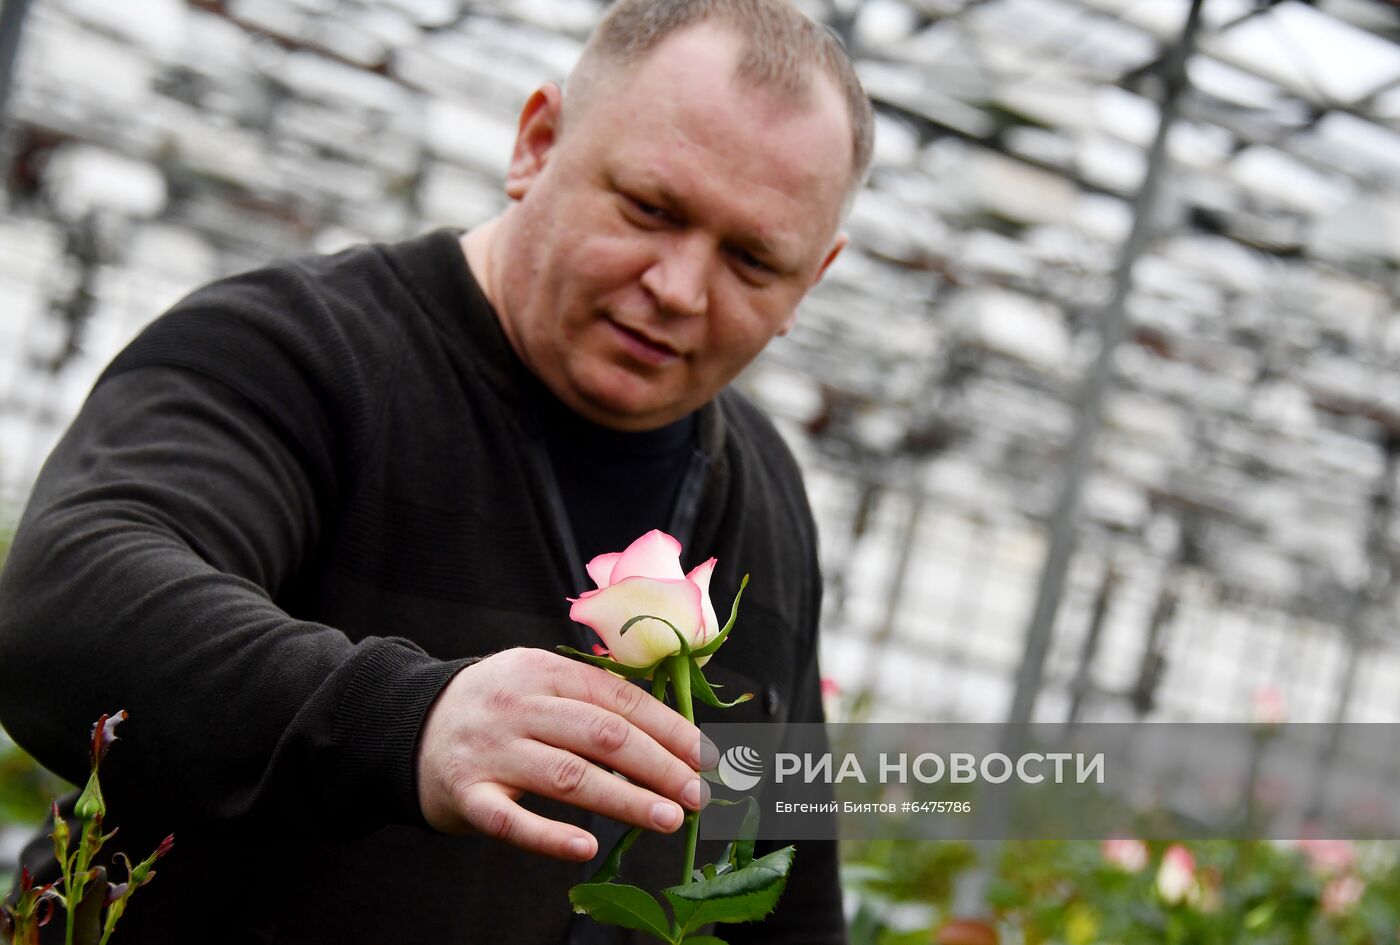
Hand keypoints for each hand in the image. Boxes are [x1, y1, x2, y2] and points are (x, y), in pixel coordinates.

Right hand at [416, 647, 715, 860]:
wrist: (407, 725)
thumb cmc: (497, 706)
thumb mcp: (539, 679)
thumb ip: (594, 696)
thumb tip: (673, 731)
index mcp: (545, 670)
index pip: (620, 698)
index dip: (668, 728)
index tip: (706, 757)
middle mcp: (518, 705)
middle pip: (601, 734)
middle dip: (659, 765)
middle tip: (697, 795)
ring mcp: (490, 750)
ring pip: (567, 776)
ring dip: (624, 799)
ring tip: (667, 819)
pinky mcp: (466, 794)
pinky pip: (510, 820)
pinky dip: (549, 836)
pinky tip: (586, 847)